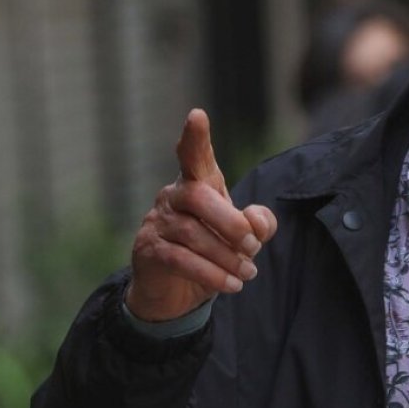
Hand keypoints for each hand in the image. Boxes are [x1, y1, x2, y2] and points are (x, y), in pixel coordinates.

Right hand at [125, 109, 277, 321]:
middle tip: (252, 246)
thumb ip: (259, 224)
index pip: (193, 155)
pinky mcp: (149, 251)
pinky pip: (181, 259)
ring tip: (248, 272)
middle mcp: (173, 196)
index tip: (197, 115)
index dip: (195, 137)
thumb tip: (257, 222)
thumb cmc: (213, 250)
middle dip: (230, 222)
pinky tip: (232, 285)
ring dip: (226, 256)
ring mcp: (156, 222)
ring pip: (191, 233)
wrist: (176, 292)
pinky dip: (212, 274)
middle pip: (198, 196)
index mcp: (198, 183)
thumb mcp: (243, 237)